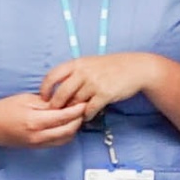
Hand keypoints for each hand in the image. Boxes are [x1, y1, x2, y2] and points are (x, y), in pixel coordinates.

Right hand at [0, 92, 88, 147]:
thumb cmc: (3, 110)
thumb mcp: (25, 100)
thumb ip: (46, 103)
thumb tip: (63, 103)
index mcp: (34, 121)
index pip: (63, 117)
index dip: (76, 110)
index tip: (84, 102)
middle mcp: (37, 136)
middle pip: (68, 130)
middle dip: (79, 119)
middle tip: (83, 108)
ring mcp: (37, 144)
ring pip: (65, 138)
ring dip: (74, 127)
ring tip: (76, 115)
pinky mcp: (37, 147)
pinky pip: (58, 142)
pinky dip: (66, 134)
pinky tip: (66, 124)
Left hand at [40, 53, 164, 120]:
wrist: (135, 68)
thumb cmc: (111, 67)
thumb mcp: (90, 63)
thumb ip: (74, 73)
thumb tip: (59, 87)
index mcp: (77, 63)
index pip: (53, 76)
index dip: (45, 89)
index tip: (44, 98)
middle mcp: (83, 72)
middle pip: (61, 93)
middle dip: (56, 106)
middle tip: (55, 113)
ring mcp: (94, 83)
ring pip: (75, 103)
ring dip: (73, 112)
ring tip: (72, 116)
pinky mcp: (105, 93)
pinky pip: (90, 109)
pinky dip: (86, 115)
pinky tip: (86, 116)